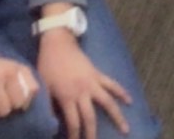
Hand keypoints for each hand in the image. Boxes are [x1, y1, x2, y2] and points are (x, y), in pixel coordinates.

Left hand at [37, 23, 133, 138]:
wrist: (58, 44)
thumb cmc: (47, 66)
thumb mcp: (43, 88)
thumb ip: (49, 106)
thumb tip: (52, 124)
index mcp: (67, 96)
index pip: (73, 122)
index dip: (75, 135)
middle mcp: (82, 92)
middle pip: (90, 117)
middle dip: (92, 133)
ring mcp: (93, 83)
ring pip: (108, 103)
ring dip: (117, 117)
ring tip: (125, 129)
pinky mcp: (98, 74)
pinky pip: (112, 84)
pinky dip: (122, 92)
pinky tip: (129, 101)